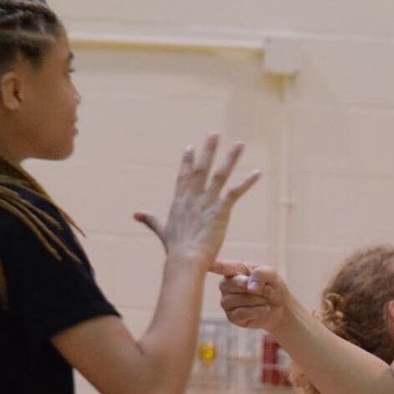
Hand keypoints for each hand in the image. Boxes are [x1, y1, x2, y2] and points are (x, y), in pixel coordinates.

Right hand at [133, 134, 260, 266]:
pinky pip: (235, 192)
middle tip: (214, 134)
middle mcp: (193, 198)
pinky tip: (257, 172)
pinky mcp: (220, 210)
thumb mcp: (162, 231)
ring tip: (239, 144)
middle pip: (202, 169)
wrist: (185, 259)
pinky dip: (247, 182)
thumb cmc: (174, 250)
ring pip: (220, 175)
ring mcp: (207, 202)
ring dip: (230, 158)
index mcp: (180, 202)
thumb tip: (136, 214)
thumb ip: (150, 220)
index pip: (184, 177)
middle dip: (208, 150)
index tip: (190, 147)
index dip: (187, 162)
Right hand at [216, 262, 292, 332]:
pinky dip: (256, 311)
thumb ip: (262, 273)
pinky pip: (240, 313)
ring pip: (235, 300)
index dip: (212, 265)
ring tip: (266, 300)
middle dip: (250, 287)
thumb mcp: (272, 274)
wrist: (280, 308)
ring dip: (256, 300)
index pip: (220, 267)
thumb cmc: (273, 286)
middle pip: (230, 284)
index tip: (204, 263)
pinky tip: (265, 309)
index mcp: (233, 270)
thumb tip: (250, 287)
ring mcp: (226, 302)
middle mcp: (226, 285)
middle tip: (267, 290)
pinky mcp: (231, 317)